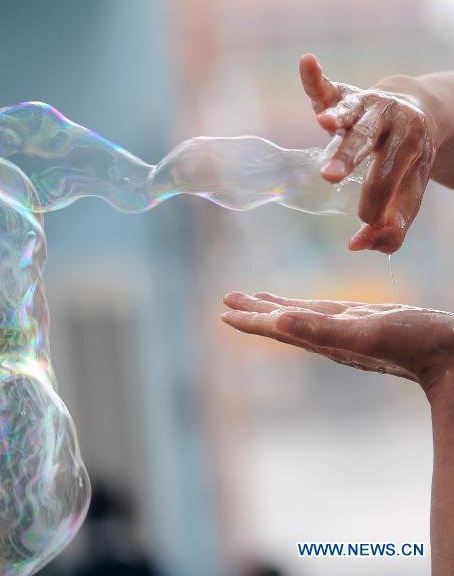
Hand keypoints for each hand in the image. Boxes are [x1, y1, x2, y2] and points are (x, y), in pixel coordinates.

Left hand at [222, 291, 453, 402]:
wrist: (451, 355)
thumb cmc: (414, 344)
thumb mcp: (366, 333)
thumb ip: (322, 330)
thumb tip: (277, 323)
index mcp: (324, 339)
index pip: (277, 327)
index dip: (250, 319)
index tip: (224, 311)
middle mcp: (330, 336)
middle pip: (283, 320)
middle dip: (255, 310)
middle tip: (228, 299)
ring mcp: (347, 329)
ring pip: (301, 315)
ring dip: (277, 307)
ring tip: (257, 300)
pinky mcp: (364, 322)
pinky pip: (325, 312)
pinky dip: (307, 307)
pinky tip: (307, 307)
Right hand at [300, 54, 437, 253]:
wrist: (419, 112)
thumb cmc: (407, 161)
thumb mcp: (409, 190)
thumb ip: (392, 223)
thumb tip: (359, 246)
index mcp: (412, 148)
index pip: (390, 181)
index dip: (377, 205)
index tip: (365, 225)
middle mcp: (393, 123)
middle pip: (371, 145)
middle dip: (352, 160)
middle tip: (331, 178)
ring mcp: (369, 106)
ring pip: (352, 114)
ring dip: (338, 117)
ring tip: (325, 122)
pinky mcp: (348, 96)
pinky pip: (330, 88)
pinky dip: (316, 79)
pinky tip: (307, 63)